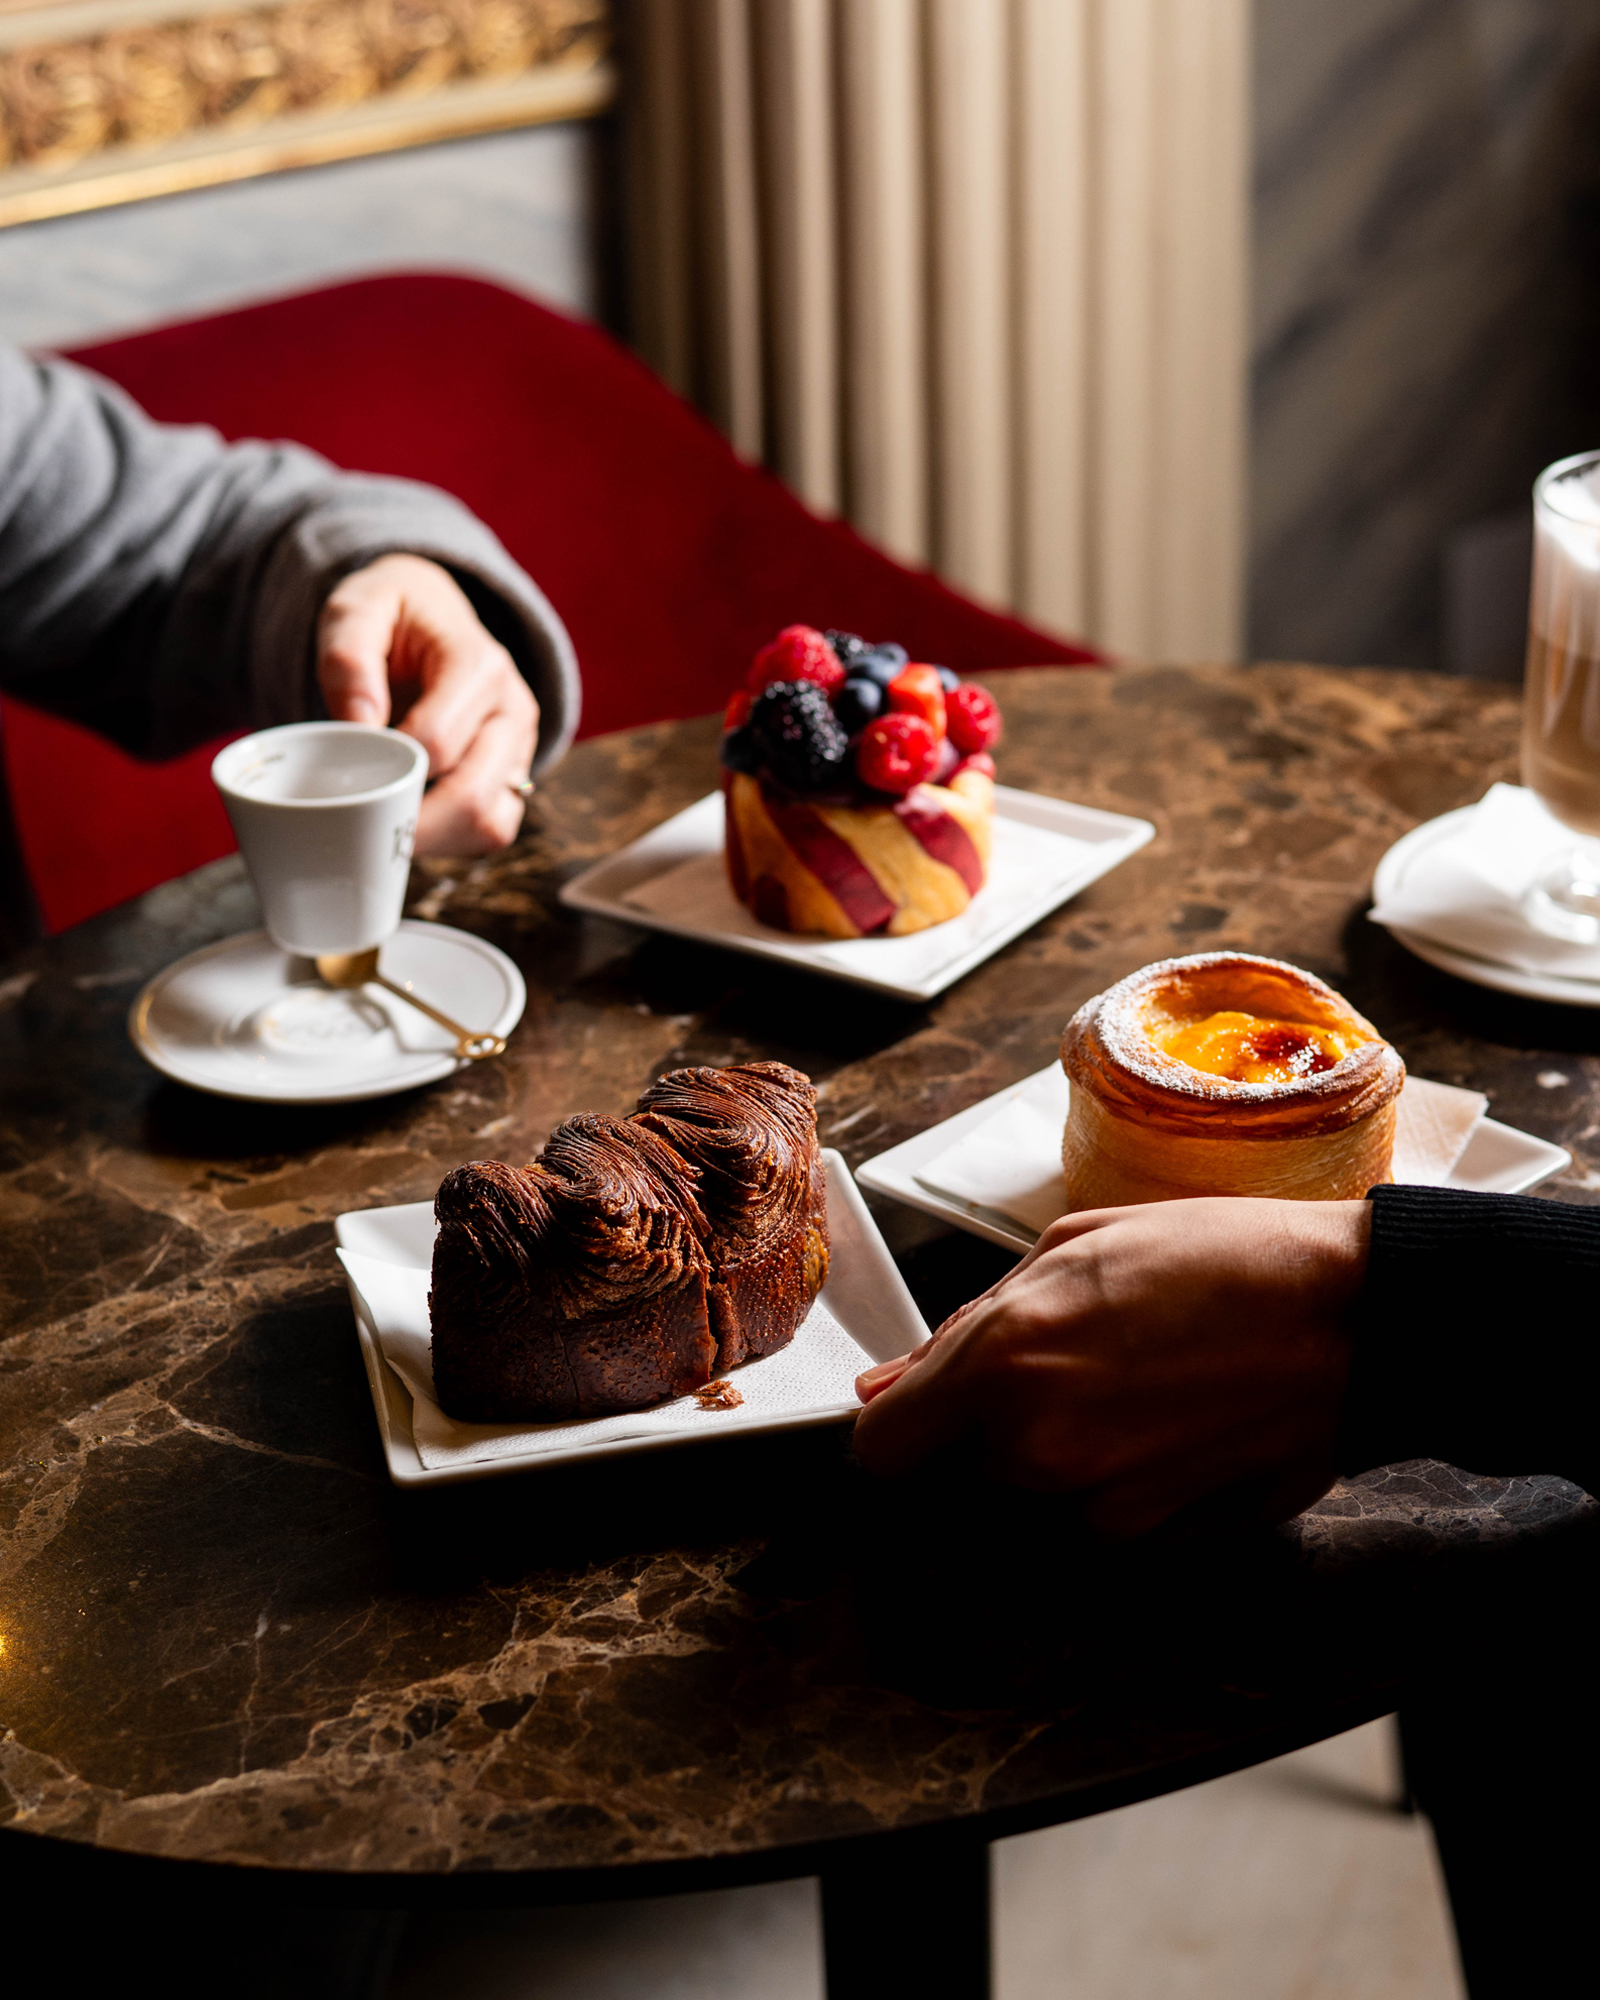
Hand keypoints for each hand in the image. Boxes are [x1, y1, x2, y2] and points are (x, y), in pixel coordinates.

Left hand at [316, 554, 538, 856]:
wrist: (430, 617)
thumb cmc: (392, 617)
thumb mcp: (358, 609)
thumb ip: (350, 656)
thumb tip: (360, 723)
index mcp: (480, 665)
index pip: (437, 742)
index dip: (386, 766)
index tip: (346, 768)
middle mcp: (513, 711)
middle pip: (471, 795)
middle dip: (410, 818)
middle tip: (359, 821)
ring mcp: (520, 749)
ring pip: (491, 823)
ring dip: (436, 837)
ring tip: (388, 822)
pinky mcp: (513, 778)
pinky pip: (493, 831)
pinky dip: (452, 840)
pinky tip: (415, 821)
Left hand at [852, 1198, 1370, 1537]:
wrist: (1357, 1319)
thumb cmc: (1219, 1258)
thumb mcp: (1072, 1248)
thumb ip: (965, 1328)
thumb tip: (890, 1388)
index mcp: (1003, 1363)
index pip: (881, 1454)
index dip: (896, 1429)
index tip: (918, 1411)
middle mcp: (1038, 1451)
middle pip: (959, 1473)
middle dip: (988, 1427)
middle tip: (1068, 1362)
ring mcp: (1101, 1509)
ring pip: (1032, 1497)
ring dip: (1057, 1454)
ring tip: (1134, 1381)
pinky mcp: (1160, 1542)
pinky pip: (1100, 1518)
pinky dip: (1119, 1480)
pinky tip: (1172, 1420)